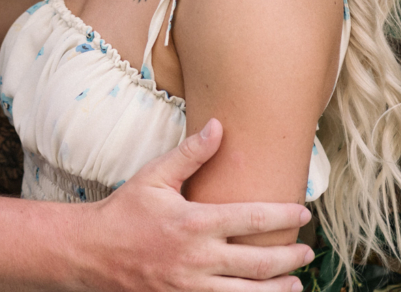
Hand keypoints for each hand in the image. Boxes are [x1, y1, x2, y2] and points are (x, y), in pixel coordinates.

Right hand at [82, 119, 315, 291]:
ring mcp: (190, 286)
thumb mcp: (154, 176)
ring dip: (276, 291)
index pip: (251, 219)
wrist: (92, 252)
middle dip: (290, 259)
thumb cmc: (125, 210)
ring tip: (295, 284)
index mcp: (194, 222)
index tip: (303, 212)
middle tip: (308, 252)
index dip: (282, 216)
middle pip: (258, 263)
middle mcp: (197, 258)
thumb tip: (218, 126)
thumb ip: (190, 154)